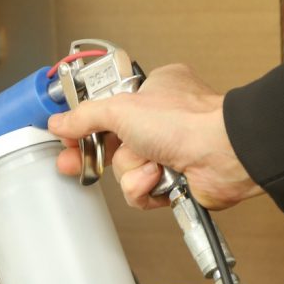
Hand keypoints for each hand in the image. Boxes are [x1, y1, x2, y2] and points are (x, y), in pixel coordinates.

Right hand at [46, 64, 260, 209]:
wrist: (223, 155)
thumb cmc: (187, 122)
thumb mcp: (122, 108)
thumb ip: (85, 116)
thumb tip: (60, 122)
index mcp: (153, 92)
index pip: (108, 109)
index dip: (86, 125)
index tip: (67, 136)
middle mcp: (162, 121)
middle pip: (112, 145)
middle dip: (98, 156)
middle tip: (72, 163)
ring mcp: (167, 152)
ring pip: (125, 171)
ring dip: (132, 170)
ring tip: (149, 162)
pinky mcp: (172, 181)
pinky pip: (139, 191)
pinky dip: (145, 187)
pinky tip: (158, 177)